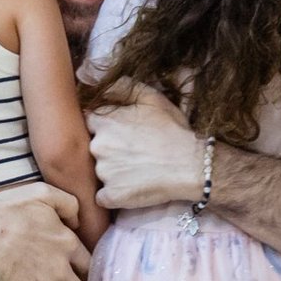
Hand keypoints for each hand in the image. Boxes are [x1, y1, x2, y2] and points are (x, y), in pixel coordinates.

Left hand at [87, 86, 199, 209]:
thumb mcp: (151, 97)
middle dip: (107, 149)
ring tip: (135, 170)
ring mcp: (103, 173)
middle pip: (93, 147)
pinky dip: (113, 194)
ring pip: (98, 171)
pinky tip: (130, 188)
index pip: (89, 122)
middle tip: (131, 152)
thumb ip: (122, 87)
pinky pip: (102, 196)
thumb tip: (99, 84)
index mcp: (104, 122)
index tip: (120, 132)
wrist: (190, 164)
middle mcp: (98, 146)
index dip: (104, 127)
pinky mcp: (111, 196)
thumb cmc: (173, 130)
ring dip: (111, 171)